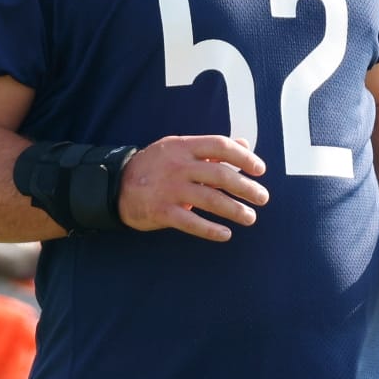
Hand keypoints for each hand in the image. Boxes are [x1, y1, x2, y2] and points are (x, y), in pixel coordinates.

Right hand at [118, 135, 267, 241]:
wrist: (115, 185)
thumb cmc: (155, 166)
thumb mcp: (179, 149)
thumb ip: (211, 149)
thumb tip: (244, 144)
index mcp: (183, 147)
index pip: (220, 146)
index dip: (243, 157)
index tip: (260, 169)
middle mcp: (178, 166)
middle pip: (220, 175)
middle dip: (245, 187)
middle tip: (262, 198)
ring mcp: (169, 189)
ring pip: (210, 200)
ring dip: (234, 210)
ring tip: (250, 217)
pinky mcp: (161, 211)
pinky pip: (191, 222)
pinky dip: (210, 230)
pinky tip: (226, 234)